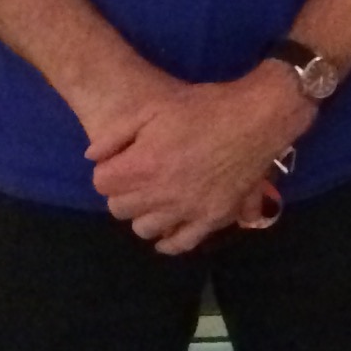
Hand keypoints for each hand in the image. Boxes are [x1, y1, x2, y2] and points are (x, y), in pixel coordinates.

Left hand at [88, 65, 313, 255]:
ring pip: (145, 228)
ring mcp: (187, 210)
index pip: (102, 183)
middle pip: (120, 208)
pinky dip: (170, 239)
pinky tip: (170, 227)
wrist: (257, 117)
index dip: (109, 170)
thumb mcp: (154, 108)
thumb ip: (116, 133)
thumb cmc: (204, 107)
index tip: (123, 160)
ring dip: (145, 213)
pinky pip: (181, 242)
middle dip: (124, 191)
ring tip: (157, 196)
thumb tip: (93, 157)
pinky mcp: (212, 218)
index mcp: (142, 166)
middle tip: (139, 176)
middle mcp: (160, 195)